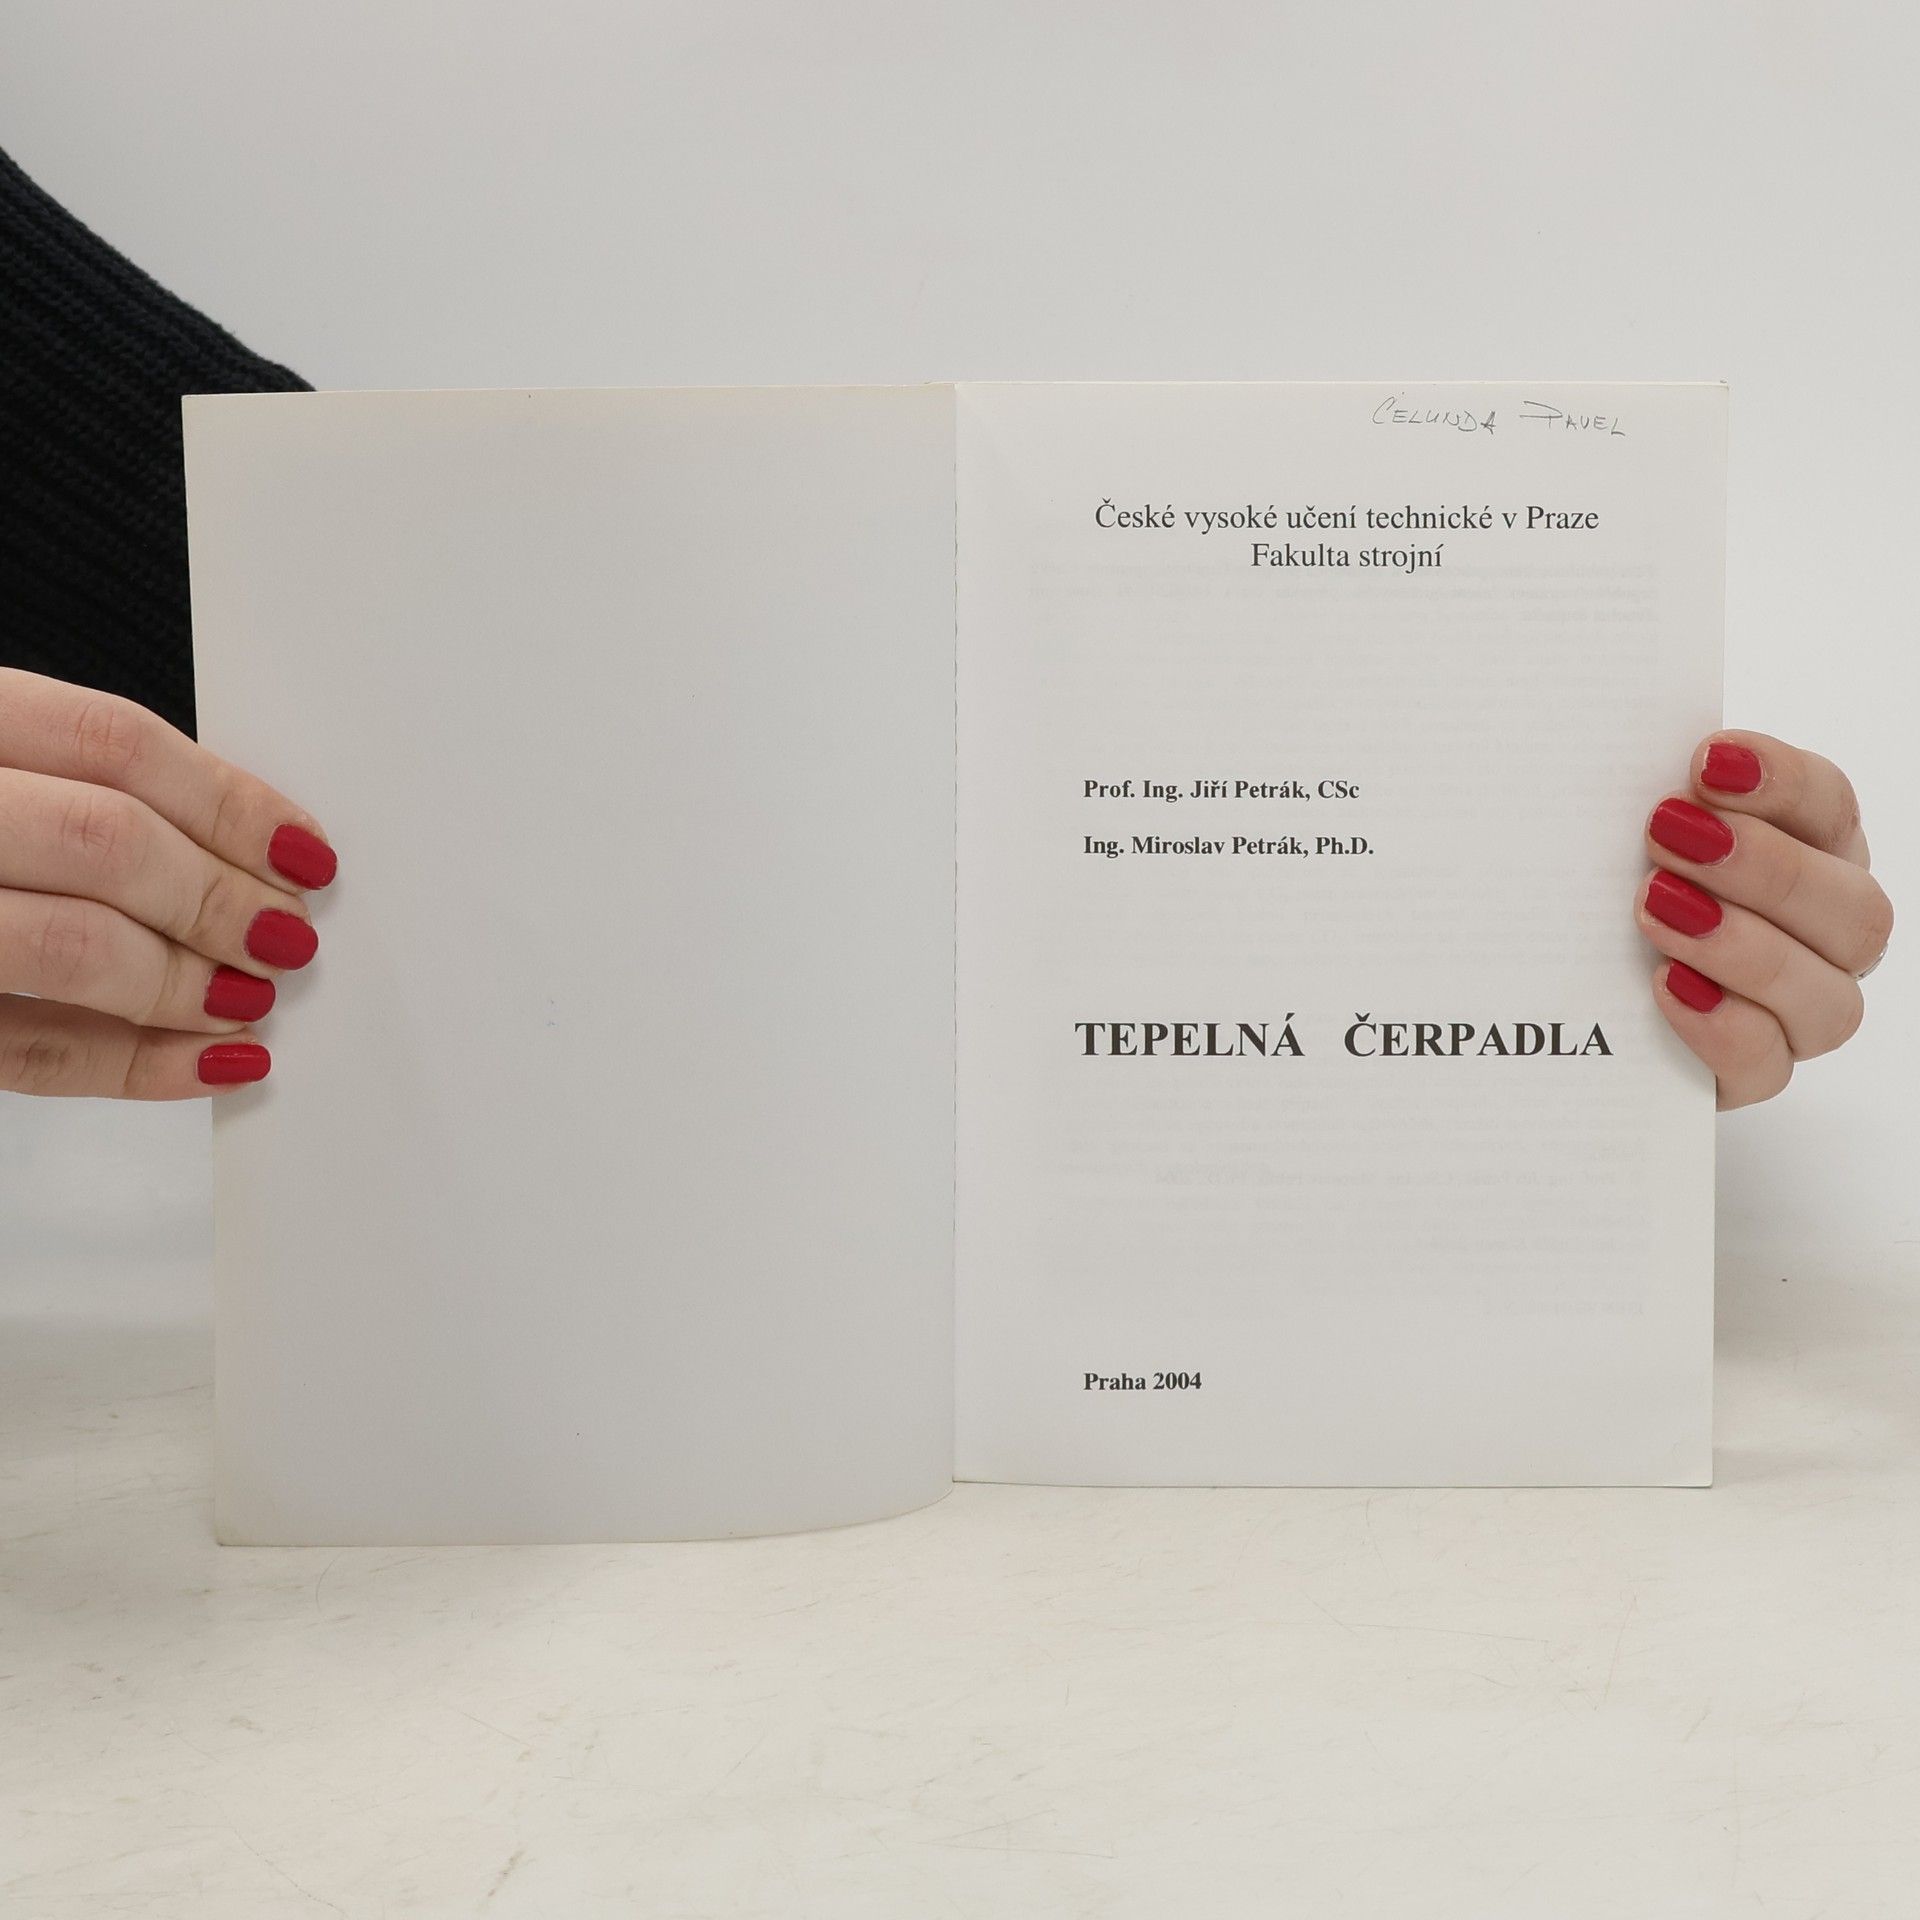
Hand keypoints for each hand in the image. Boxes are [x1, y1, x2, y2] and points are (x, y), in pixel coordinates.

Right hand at [0, 670, 334, 1097]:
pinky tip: (208, 1067)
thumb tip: (239, 843)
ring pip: (71, 950)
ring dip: (188, 985)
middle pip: (108, 844)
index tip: (304, 851)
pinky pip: (28, 1052)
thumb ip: (64, 785)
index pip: (114, 744)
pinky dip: (136, 1067)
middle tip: (289, 935)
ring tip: (253, 999)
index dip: (231, 803)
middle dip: (222, 899)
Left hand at [1637, 731, 1890, 1109]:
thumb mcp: (1617, 836)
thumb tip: (1618, 755)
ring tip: (1656, 910)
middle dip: (1765, 869)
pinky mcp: (1750, 1074)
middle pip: (1854, 910)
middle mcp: (1824, 937)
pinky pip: (1767, 1066)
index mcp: (1810, 855)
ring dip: (1744, 948)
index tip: (1707, 760)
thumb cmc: (1603, 894)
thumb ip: (1649, 797)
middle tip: (1667, 837)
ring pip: (1829, 999)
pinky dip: (1721, 1025)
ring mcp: (1797, 1013)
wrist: (1562, 1004)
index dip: (1782, 782)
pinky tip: (1666, 987)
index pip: (1831, 808)